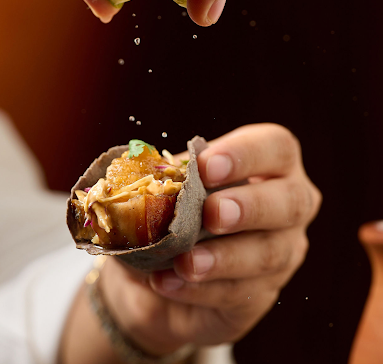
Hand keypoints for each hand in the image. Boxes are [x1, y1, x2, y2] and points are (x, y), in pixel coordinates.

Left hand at [96, 124, 320, 356]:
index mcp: (267, 165)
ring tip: (185, 262)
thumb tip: (148, 172)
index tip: (206, 166)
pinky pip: (240, 294)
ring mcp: (281, 252)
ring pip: (270, 254)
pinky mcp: (261, 294)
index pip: (276, 147)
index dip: (246, 154)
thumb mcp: (163, 189)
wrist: (153, 269)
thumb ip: (163, 178)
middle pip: (291, 202)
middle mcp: (286, 205)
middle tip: (213, 213)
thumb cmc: (169, 211)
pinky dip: (200, 289)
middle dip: (250, 206)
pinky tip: (168, 283)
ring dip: (224, 258)